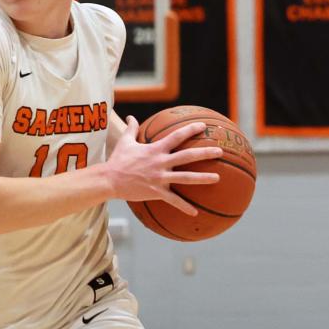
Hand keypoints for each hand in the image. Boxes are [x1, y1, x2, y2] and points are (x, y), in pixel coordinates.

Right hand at [104, 117, 222, 216]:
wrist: (109, 180)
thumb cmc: (117, 161)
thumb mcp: (125, 142)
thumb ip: (131, 129)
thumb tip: (129, 117)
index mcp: (155, 149)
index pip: (177, 136)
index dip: (191, 130)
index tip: (204, 126)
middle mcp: (161, 162)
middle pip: (188, 156)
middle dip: (205, 153)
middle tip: (220, 151)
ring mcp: (159, 178)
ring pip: (186, 178)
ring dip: (203, 178)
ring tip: (217, 178)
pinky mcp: (156, 192)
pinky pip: (173, 201)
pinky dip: (184, 207)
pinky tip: (195, 212)